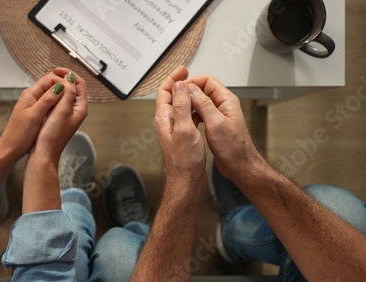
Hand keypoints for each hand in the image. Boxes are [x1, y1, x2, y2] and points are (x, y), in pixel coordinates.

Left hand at [0, 72, 67, 160]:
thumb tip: (60, 86)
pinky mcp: (37, 113)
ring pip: (52, 94)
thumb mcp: (35, 116)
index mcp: (31, 94)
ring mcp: (35, 105)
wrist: (10, 149)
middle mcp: (33, 97)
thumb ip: (47, 100)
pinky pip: (50, 104)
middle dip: (64, 87)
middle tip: (74, 94)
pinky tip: (62, 111)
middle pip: (51, 85)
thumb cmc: (19, 135)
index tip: (72, 87)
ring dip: (61, 96)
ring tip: (70, 102)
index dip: (63, 81)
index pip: (50, 78)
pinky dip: (57, 104)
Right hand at [30, 68, 87, 162]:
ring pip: (63, 94)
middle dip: (62, 79)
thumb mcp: (62, 110)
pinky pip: (56, 101)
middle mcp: (75, 110)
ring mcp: (66, 114)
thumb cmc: (52, 136)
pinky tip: (43, 95)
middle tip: (49, 74)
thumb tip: (70, 78)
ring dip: (56, 86)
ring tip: (45, 82)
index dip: (69, 74)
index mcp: (80, 108)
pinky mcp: (58, 118)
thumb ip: (68, 93)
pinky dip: (51, 95)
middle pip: (72, 87)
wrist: (43, 153)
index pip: (79, 83)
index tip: (56, 70)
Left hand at [154, 66, 205, 182]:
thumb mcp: (184, 128)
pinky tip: (201, 109)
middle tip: (191, 76)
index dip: (173, 78)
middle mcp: (166, 122)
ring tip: (198, 89)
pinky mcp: (182, 134)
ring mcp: (174, 128)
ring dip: (187, 95)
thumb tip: (179, 86)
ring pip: (179, 105)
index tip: (184, 70)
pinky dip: (193, 108)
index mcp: (164, 118)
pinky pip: (186, 115)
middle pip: (170, 96)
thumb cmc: (184, 160)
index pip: (164, 91)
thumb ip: (181, 106)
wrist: (186, 180)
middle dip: (180, 84)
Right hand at [186, 75, 263, 178]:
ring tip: (180, 109)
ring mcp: (219, 115)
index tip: (179, 88)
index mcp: (226, 100)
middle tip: (176, 99)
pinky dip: (193, 114)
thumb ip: (203, 104)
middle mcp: (223, 105)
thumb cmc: (233, 148)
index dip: (192, 82)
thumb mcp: (216, 123)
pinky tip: (188, 120)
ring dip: (190, 103)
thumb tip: (190, 88)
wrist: (240, 166)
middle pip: (203, 89)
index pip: (208, 81)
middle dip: (189, 92)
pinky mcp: (215, 124)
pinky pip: (202, 113)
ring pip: (201, 101)